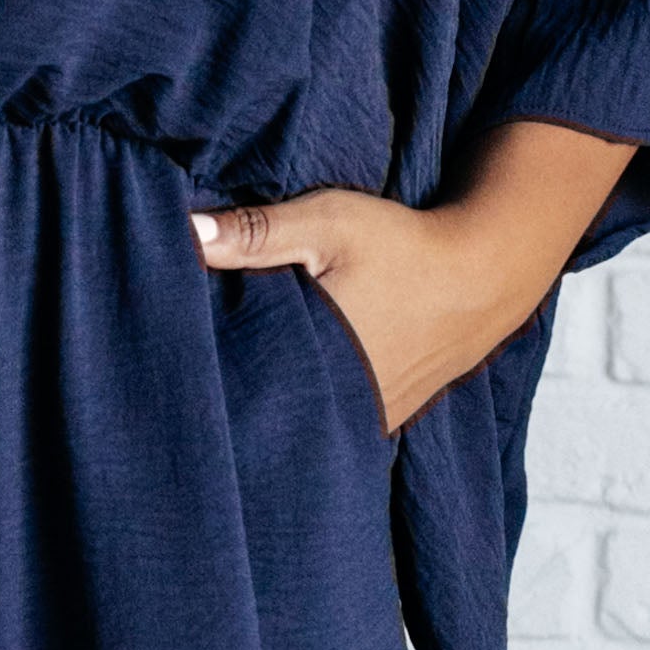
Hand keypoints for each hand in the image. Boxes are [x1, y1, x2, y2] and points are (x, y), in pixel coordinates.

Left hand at [191, 120, 635, 434]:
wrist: (482, 277)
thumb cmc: (404, 246)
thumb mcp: (329, 223)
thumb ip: (258, 231)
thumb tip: (185, 233)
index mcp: (315, 361)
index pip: (235, 382)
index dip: (199, 372)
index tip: (168, 360)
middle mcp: (339, 405)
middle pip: (261, 411)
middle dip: (228, 395)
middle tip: (186, 378)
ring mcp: (363, 422)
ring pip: (295, 424)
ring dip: (266, 408)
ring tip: (228, 390)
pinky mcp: (379, 422)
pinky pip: (327, 427)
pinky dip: (303, 412)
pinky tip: (281, 394)